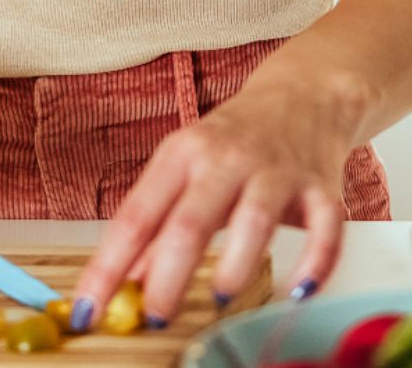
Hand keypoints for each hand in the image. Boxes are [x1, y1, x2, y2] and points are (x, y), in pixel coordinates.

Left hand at [71, 79, 359, 328]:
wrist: (304, 92)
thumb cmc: (237, 137)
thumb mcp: (187, 168)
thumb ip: (159, 225)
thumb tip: (127, 283)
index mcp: (184, 154)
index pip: (136, 216)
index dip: (108, 267)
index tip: (87, 311)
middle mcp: (227, 159)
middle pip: (190, 221)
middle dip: (168, 277)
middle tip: (154, 319)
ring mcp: (276, 170)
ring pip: (254, 220)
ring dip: (235, 265)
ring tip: (218, 295)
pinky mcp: (321, 185)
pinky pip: (324, 228)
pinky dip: (314, 263)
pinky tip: (297, 292)